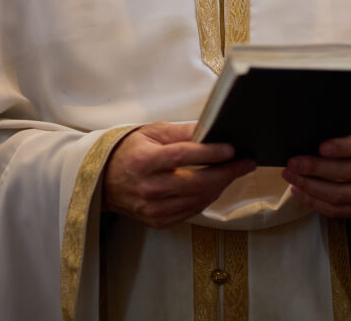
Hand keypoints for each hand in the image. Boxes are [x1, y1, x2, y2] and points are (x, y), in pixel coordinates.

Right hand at [103, 121, 255, 228]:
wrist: (104, 181)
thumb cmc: (130, 151)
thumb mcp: (151, 132)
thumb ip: (180, 131)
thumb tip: (209, 128)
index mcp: (144, 160)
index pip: (183, 156)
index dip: (210, 153)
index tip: (232, 149)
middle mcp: (148, 187)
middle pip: (195, 182)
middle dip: (226, 173)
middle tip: (246, 163)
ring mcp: (152, 208)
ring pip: (196, 200)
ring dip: (220, 186)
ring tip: (234, 172)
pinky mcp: (157, 221)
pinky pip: (190, 212)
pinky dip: (206, 199)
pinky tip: (215, 186)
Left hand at [282, 123, 350, 218]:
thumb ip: (338, 128)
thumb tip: (310, 132)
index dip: (342, 147)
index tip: (321, 147)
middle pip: (347, 172)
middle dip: (316, 168)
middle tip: (294, 163)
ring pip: (340, 195)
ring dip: (311, 187)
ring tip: (291, 177)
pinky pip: (337, 210)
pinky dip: (314, 202)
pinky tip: (299, 191)